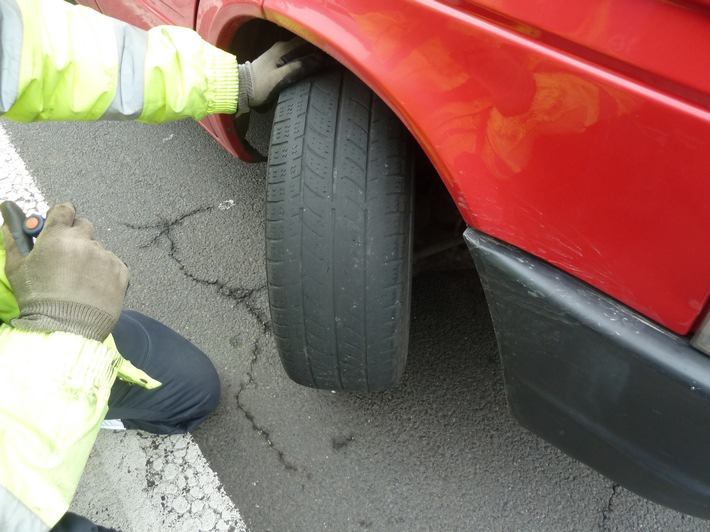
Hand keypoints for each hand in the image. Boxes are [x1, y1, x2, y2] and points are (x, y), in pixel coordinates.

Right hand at [3, 203, 127, 341]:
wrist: (65, 328)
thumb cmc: (37, 299)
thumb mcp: (16, 267)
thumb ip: (14, 239)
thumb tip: (9, 220)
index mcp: (58, 236)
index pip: (64, 209)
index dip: (60, 216)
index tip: (58, 225)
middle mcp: (84, 241)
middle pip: (83, 226)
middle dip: (75, 236)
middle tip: (66, 257)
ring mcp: (105, 256)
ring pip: (98, 247)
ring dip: (90, 256)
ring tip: (78, 279)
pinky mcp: (121, 271)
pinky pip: (113, 263)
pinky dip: (105, 271)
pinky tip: (92, 287)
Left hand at [236, 37, 323, 115]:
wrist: (239, 89)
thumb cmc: (257, 86)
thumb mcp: (280, 78)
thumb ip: (298, 68)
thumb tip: (317, 60)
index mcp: (282, 49)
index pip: (307, 43)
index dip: (320, 49)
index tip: (331, 58)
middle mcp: (280, 48)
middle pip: (304, 46)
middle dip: (317, 52)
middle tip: (329, 63)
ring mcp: (277, 54)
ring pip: (299, 51)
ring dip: (310, 56)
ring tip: (322, 66)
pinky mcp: (276, 61)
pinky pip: (294, 57)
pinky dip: (302, 61)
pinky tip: (308, 68)